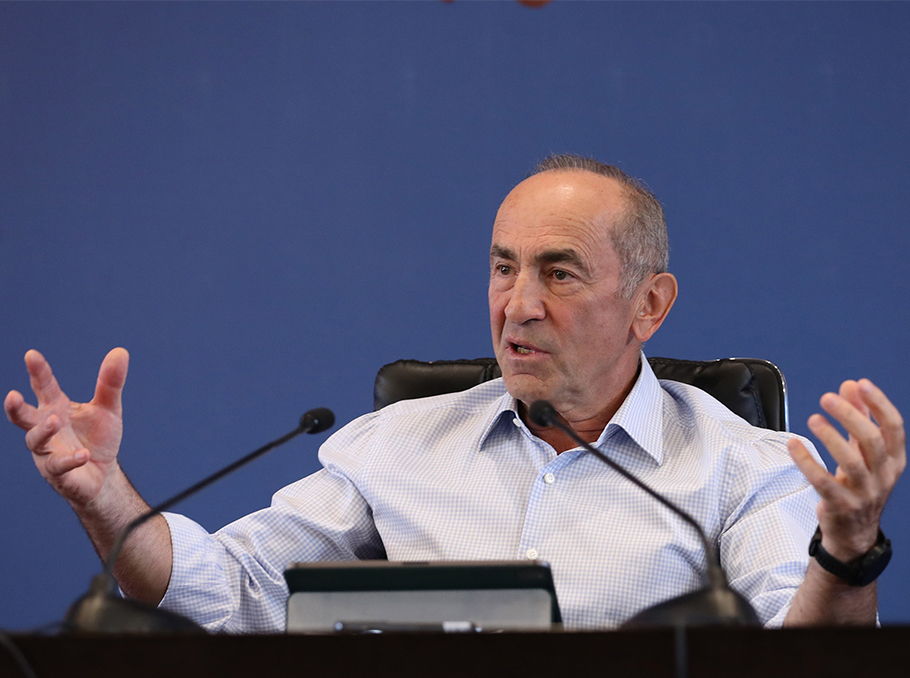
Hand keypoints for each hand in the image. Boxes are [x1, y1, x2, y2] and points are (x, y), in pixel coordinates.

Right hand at [4, 348, 128, 507]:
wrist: (102, 475)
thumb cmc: (98, 438)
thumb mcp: (108, 408)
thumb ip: (110, 383)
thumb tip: (120, 351)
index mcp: (56, 407)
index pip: (44, 386)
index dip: (38, 372)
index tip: (31, 355)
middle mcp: (46, 429)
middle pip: (24, 416)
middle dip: (16, 407)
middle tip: (12, 396)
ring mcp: (48, 452)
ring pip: (35, 441)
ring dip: (43, 430)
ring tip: (55, 420)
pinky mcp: (58, 473)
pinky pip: (59, 466)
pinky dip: (70, 460)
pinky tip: (84, 455)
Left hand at [788, 379, 905, 561]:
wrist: (855, 532)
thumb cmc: (860, 483)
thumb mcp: (864, 452)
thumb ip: (860, 418)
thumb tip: (851, 386)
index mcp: (894, 459)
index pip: (894, 427)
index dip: (879, 404)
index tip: (861, 384)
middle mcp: (883, 475)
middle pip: (872, 441)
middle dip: (851, 416)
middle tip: (827, 399)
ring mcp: (864, 493)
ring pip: (851, 462)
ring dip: (830, 438)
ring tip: (813, 419)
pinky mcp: (841, 505)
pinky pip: (823, 482)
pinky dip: (807, 462)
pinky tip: (793, 445)